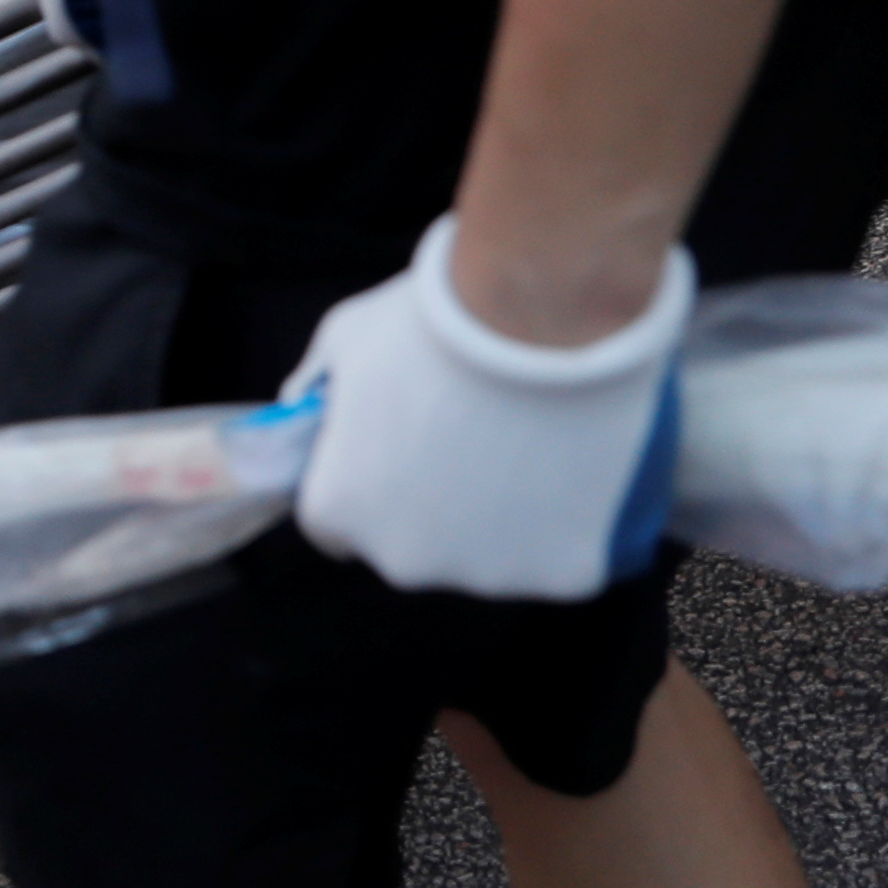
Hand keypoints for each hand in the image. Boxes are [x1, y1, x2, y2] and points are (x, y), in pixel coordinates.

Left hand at [285, 214, 692, 601]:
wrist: (544, 314)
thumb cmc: (435, 319)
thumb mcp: (345, 336)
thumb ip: (320, 383)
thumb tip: (305, 404)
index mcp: (338, 507)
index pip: (333, 521)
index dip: (365, 482)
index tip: (398, 452)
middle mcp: (404, 558)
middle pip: (413, 543)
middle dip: (435, 503)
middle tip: (475, 439)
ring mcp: (488, 572)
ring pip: (490, 555)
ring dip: (504, 519)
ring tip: (534, 448)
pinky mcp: (564, 573)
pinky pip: (563, 558)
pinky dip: (573, 530)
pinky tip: (582, 481)